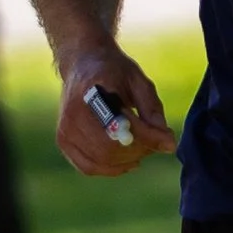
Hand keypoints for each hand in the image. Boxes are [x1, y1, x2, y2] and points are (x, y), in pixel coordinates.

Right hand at [57, 46, 177, 177]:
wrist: (83, 64)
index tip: (169, 140)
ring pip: (101, 160)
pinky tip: (127, 160)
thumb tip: (168, 144)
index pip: (122, 124)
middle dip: (139, 150)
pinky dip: (112, 168)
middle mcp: (73, 112)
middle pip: (110, 147)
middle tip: (155, 142)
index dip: (149, 137)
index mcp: (93, 90)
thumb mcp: (139, 82)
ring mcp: (65, 128)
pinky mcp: (63, 140)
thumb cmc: (115, 73)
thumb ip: (153, 111)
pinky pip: (89, 167)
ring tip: (142, 147)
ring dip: (128, 160)